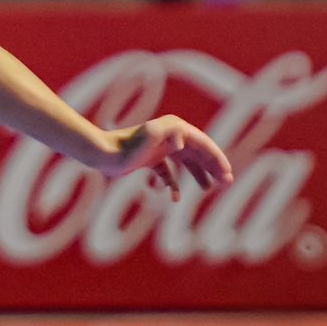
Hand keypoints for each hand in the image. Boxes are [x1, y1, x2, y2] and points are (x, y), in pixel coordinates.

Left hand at [98, 116, 235, 197]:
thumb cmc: (124, 148)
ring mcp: (159, 148)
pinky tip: (174, 197)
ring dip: (198, 174)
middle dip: (212, 167)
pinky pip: (166, 172)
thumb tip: (181, 141)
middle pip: (198, 152)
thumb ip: (164, 135)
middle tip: (226, 184)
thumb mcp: (146, 138)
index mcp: (175, 128)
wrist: (99, 153)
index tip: (227, 175)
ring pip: (185, 162)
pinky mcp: (148, 159)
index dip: (217, 159)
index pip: (204, 144)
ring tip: (208, 189)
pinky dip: (172, 184)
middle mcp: (169, 135)